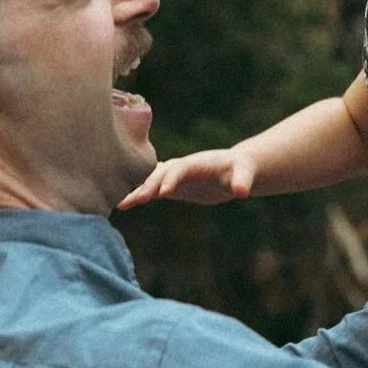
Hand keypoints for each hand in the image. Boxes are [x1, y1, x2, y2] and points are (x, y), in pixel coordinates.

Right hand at [117, 145, 256, 208]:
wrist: (234, 169)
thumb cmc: (240, 169)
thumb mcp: (245, 174)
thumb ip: (242, 181)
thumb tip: (242, 192)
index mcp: (198, 162)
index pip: (182, 168)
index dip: (172, 179)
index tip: (164, 193)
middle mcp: (182, 167)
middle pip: (162, 174)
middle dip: (150, 185)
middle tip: (137, 200)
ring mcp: (175, 176)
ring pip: (153, 181)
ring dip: (139, 191)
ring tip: (122, 204)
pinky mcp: (173, 186)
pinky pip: (153, 190)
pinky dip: (140, 195)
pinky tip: (125, 205)